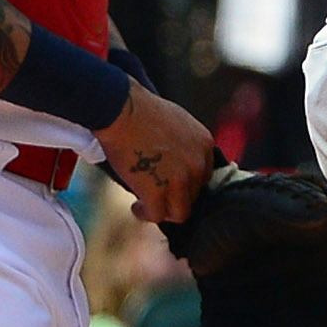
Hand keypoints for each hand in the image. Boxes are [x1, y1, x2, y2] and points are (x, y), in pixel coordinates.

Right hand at [94, 82, 216, 223]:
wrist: (122, 110)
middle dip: (175, 196)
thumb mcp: (178, 122)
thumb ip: (185, 143)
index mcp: (204, 145)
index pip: (203, 176)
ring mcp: (180, 180)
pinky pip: (157, 216)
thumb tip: (176, 162)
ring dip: (163, 210)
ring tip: (147, 205)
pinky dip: (146, 214)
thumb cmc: (142, 112)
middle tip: (157, 194)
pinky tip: (137, 207)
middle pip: (192, 195)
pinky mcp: (158, 191)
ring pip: (179, 212)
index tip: (171, 184)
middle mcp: (198, 164)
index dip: (187, 182)